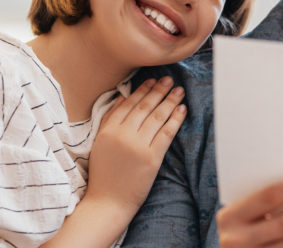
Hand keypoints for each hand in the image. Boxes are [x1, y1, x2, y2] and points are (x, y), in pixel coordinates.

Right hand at [85, 77, 186, 214]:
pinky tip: (182, 109)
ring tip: (179, 90)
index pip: (128, 104)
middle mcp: (122, 135)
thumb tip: (121, 99)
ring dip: (170, 101)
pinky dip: (175, 119)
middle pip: (144, 107)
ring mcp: (137, 146)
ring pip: (157, 117)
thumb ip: (109, 121)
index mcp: (108, 131)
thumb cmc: (104, 175)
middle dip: (158, 91)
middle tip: (169, 79)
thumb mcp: (100, 144)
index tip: (152, 80)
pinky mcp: (151, 157)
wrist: (107, 202)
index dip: (142, 90)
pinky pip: (166, 133)